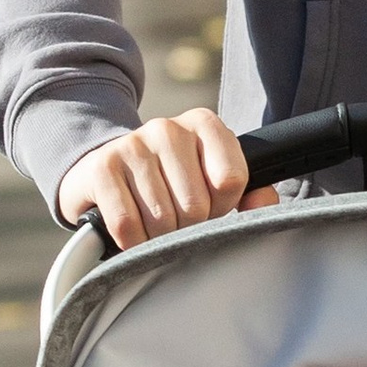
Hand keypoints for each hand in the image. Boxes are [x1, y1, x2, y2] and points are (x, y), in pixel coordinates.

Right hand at [54, 109, 274, 247]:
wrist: (104, 173)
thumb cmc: (169, 184)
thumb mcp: (210, 182)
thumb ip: (250, 195)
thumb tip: (263, 202)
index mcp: (205, 124)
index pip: (231, 180)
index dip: (222, 207)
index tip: (207, 205)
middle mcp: (169, 128)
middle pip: (197, 206)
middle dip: (188, 228)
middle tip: (175, 220)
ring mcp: (132, 145)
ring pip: (162, 219)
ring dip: (158, 238)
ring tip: (152, 225)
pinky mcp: (102, 168)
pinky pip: (127, 224)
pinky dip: (131, 242)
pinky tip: (131, 233)